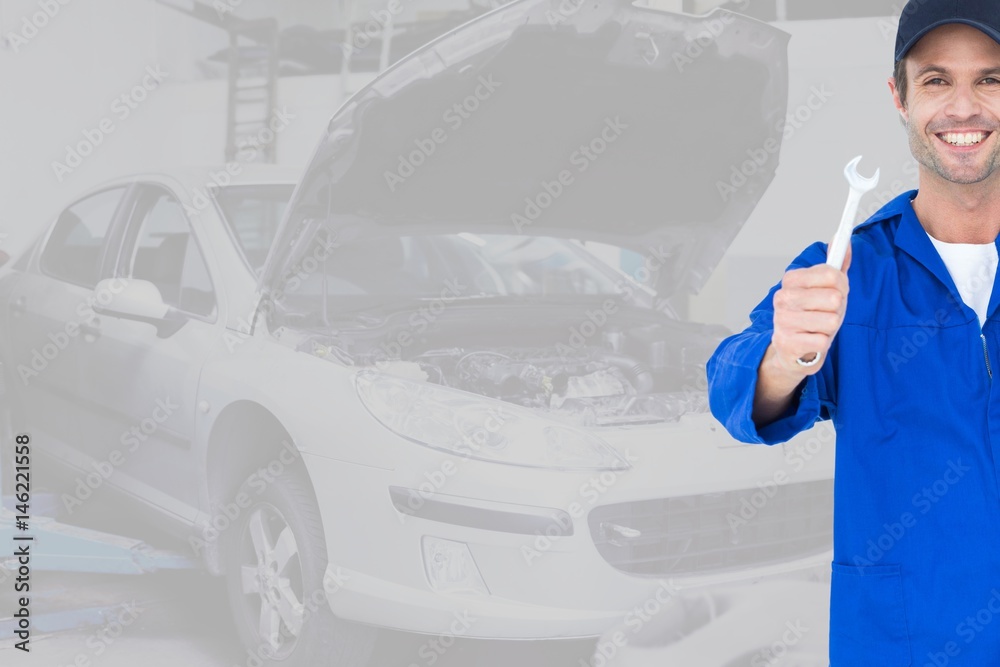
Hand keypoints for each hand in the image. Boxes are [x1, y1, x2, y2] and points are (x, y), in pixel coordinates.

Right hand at [768, 241, 851, 375]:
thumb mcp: (824, 288)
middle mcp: (783, 298)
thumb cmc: (811, 315)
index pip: (832, 274)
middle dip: (836, 310)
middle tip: (825, 313)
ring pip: (831, 321)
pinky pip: (823, 341)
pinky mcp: (787, 343)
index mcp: (791, 280)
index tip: (835, 292)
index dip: (841, 286)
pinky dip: (822, 343)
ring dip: (830, 328)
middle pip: (834, 299)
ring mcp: (783, 321)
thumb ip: (835, 265)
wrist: (792, 348)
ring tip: (818, 327)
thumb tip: (842, 241)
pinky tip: (811, 340)